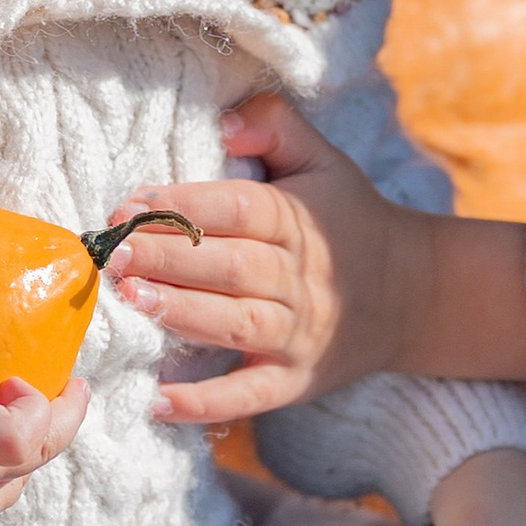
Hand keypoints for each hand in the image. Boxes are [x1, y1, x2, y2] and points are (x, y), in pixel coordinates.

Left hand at [111, 91, 432, 426]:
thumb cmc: (347, 220)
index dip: (186, 204)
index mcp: (299, 221)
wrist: (410, 295)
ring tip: (130, 299)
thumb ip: (277, 126)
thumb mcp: (324, 161)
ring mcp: (297, 334)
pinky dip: (204, 403)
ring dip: (181, 313)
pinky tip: (156, 401)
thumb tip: (224, 122)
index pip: (239, 208)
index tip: (134, 202)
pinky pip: (248, 395)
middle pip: (230, 266)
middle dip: (168, 258)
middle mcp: (299, 279)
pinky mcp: (293, 380)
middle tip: (115, 251)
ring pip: (236, 324)